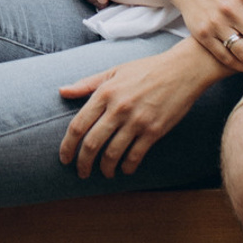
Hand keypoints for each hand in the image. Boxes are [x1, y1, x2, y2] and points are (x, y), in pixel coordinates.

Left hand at [58, 44, 221, 177]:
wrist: (181, 71)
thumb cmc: (146, 69)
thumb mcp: (114, 71)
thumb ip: (87, 83)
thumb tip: (61, 91)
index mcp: (105, 92)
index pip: (78, 125)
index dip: (67, 146)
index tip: (64, 158)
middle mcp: (118, 108)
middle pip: (92, 144)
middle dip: (83, 163)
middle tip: (81, 172)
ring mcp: (137, 121)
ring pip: (112, 154)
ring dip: (105, 169)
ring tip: (105, 173)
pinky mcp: (154, 131)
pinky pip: (135, 156)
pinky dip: (127, 167)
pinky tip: (124, 169)